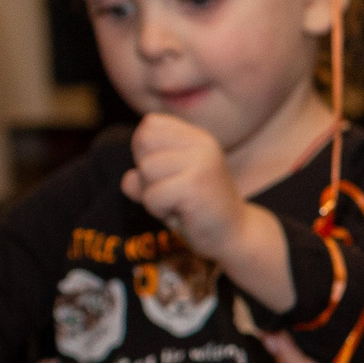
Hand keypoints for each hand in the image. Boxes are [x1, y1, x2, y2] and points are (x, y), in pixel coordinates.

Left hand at [123, 113, 249, 256]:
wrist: (234, 236)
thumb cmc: (197, 210)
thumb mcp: (166, 185)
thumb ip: (142, 176)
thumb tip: (128, 181)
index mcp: (198, 138)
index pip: (150, 125)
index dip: (146, 152)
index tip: (169, 174)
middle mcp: (202, 144)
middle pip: (143, 142)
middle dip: (147, 173)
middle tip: (173, 192)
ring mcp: (201, 163)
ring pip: (145, 169)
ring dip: (152, 194)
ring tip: (178, 204)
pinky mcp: (195, 186)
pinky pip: (151, 195)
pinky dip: (159, 210)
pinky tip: (183, 215)